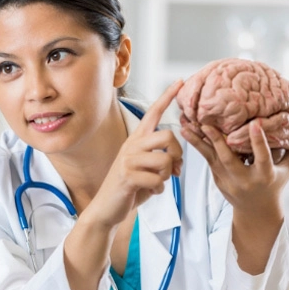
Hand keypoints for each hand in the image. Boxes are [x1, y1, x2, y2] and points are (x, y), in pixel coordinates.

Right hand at [87, 80, 183, 227]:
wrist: (106, 208)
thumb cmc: (129, 188)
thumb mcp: (146, 169)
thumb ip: (161, 160)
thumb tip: (178, 162)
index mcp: (136, 140)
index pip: (153, 113)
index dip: (167, 97)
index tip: (181, 81)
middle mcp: (131, 146)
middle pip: (168, 136)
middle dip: (178, 154)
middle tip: (175, 169)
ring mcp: (127, 160)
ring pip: (165, 160)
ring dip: (167, 176)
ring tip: (159, 182)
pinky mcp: (127, 176)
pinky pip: (157, 179)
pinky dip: (159, 189)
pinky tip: (151, 192)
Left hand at [181, 111, 288, 214]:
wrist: (255, 209)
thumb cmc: (275, 181)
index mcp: (265, 175)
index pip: (262, 157)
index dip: (258, 141)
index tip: (254, 124)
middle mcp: (244, 178)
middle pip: (228, 158)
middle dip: (217, 141)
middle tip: (206, 124)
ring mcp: (227, 180)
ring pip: (211, 158)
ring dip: (197, 142)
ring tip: (186, 126)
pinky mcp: (216, 178)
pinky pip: (206, 159)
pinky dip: (197, 145)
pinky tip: (188, 131)